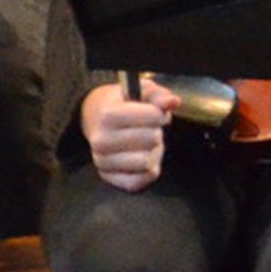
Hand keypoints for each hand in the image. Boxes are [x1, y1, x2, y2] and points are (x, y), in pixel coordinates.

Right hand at [80, 77, 174, 192]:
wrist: (97, 119)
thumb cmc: (125, 104)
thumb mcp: (142, 91)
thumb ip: (159, 95)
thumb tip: (173, 102)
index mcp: (108, 115)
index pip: (153, 116)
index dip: (159, 114)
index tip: (153, 113)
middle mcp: (101, 141)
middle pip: (153, 139)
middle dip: (155, 132)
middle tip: (146, 129)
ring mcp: (103, 162)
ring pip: (148, 162)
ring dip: (152, 152)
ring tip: (142, 143)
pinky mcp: (109, 178)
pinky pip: (141, 180)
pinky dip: (148, 170)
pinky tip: (140, 158)